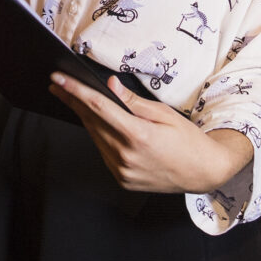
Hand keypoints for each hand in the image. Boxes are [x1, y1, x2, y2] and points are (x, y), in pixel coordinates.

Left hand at [47, 72, 252, 194]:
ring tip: (73, 100)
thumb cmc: (188, 140)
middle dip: (73, 101)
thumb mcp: (165, 114)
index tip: (58, 79)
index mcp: (138, 136)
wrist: (204, 173)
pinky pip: (104, 152)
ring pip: (95, 138)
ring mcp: (123, 171)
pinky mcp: (122, 180)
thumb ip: (133, 101)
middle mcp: (126, 156)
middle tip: (57, 85)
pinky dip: (99, 136)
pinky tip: (96, 123)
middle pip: (91, 122)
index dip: (75, 91)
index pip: (98, 108)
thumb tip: (110, 85)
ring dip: (84, 118)